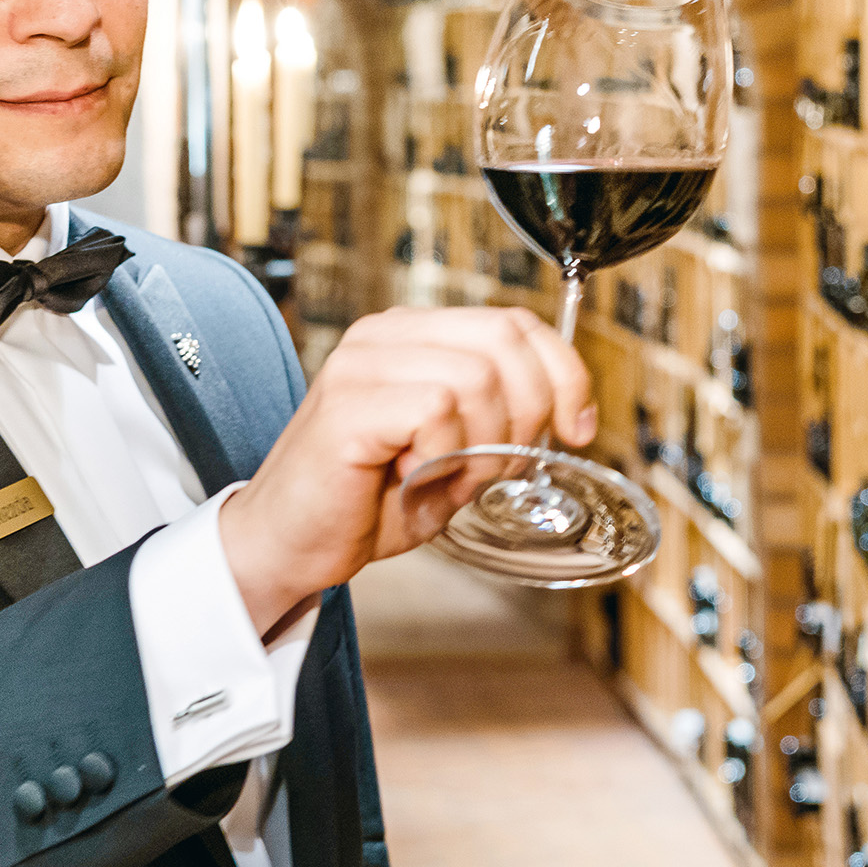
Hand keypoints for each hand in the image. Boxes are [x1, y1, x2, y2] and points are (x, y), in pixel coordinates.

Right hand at [216, 306, 595, 632]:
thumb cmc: (365, 501)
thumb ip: (499, 418)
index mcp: (413, 335)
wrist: (290, 544)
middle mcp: (385, 335)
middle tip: (498, 465)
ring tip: (447, 476)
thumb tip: (566, 411)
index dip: (565, 372)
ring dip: (483, 443)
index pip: (515, 322)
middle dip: (529, 412)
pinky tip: (415, 478)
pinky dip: (444, 455)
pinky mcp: (348, 405)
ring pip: (477, 378)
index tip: (577, 427)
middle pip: (505, 340)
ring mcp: (362, 365)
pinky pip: (436, 409)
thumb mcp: (454, 451)